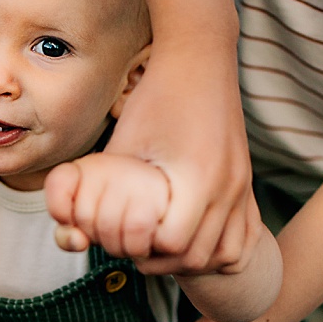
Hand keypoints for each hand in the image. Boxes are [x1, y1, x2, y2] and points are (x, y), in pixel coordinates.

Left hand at [47, 47, 252, 274]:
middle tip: (139, 251)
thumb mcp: (125, 142)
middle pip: (200, 257)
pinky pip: (243, 233)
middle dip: (167, 263)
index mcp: (197, 179)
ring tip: (165, 248)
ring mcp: (241, 185)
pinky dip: (221, 246)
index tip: (126, 238)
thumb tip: (76, 221)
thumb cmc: (156, 95)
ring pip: (227, 252)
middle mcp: (227, 187)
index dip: (144, 247)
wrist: (199, 58)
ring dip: (195, 259)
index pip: (173, 244)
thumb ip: (106, 186)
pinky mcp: (245, 180)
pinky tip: (194, 238)